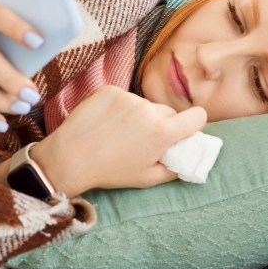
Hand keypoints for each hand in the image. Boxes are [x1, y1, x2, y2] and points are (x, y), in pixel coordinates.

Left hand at [30, 86, 206, 196]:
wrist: (69, 158)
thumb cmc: (109, 172)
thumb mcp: (147, 178)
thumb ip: (174, 168)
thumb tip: (188, 159)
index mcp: (163, 132)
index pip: (198, 116)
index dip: (193, 124)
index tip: (184, 131)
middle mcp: (148, 110)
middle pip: (168, 112)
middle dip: (162, 124)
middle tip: (143, 140)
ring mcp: (128, 97)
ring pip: (145, 105)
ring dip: (139, 115)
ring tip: (119, 133)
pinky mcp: (110, 90)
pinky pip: (125, 97)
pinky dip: (120, 108)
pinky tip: (107, 123)